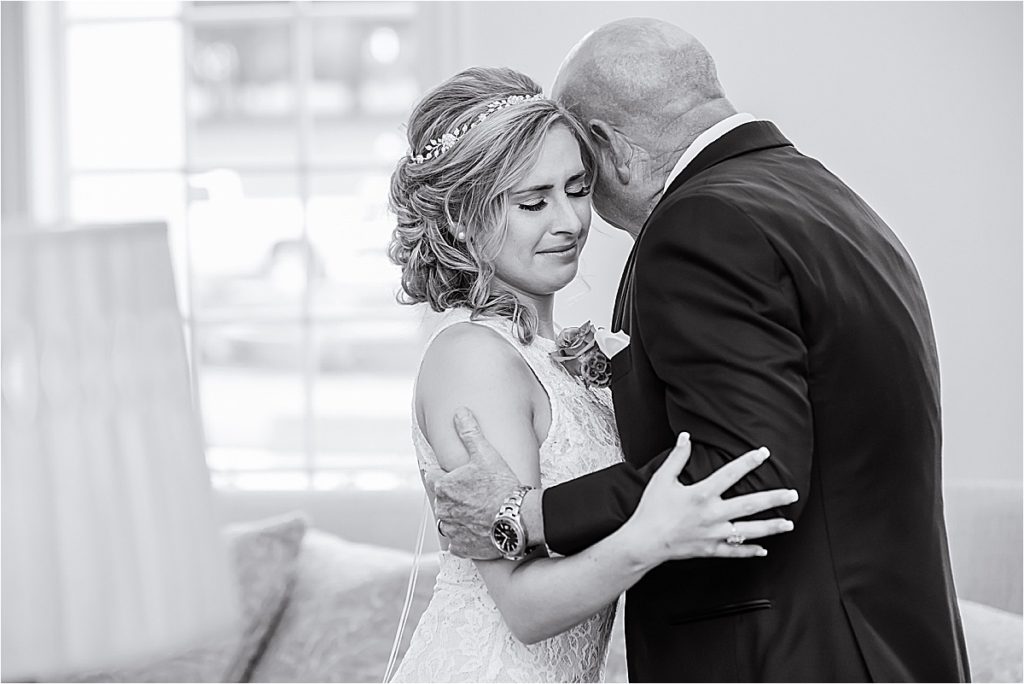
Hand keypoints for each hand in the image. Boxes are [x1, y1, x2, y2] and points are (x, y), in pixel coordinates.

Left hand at [421, 408, 517, 559]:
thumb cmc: (502, 485)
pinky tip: (477, 531)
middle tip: (471, 493)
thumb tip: (460, 412)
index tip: (448, 472)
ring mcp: (452, 531)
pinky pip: (458, 543)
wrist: (518, 519)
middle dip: (452, 496)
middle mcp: (443, 510)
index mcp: (443, 487)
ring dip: (456, 517)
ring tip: (475, 512)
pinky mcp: (463, 548)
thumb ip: (469, 432)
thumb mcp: (485, 453)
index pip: (432, 476)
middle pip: (441, 500)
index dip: (441, 472)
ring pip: (447, 522)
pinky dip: (464, 537)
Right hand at [622, 432, 796, 566]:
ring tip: (788, 524)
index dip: (748, 462)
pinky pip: (735, 552)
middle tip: (792, 494)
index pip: (731, 474)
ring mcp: (714, 534)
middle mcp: (712, 514)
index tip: (764, 453)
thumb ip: (677, 458)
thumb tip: (686, 437)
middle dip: (774, 498)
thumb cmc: (651, 510)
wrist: (644, 542)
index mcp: (701, 494)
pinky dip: (750, 551)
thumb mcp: (662, 479)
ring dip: (771, 527)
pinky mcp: (710, 550)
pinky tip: (764, 550)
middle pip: (750, 504)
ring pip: (749, 531)